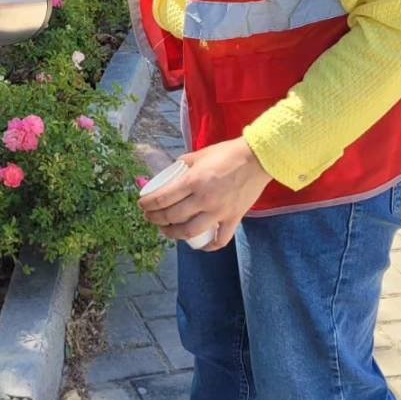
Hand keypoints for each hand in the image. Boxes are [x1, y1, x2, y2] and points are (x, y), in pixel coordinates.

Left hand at [137, 138, 271, 250]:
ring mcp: (219, 211)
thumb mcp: (199, 155)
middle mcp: (204, 199)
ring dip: (173, 234)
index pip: (162, 198)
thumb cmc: (227, 153)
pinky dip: (208, 246)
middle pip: (172, 217)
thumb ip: (183, 165)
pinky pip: (219, 240)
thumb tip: (170, 175)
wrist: (258, 159)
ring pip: (190, 232)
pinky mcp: (234, 219)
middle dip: (155, 219)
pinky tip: (199, 245)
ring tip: (166, 231)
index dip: (147, 204)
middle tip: (150, 217)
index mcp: (193, 181)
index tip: (142, 205)